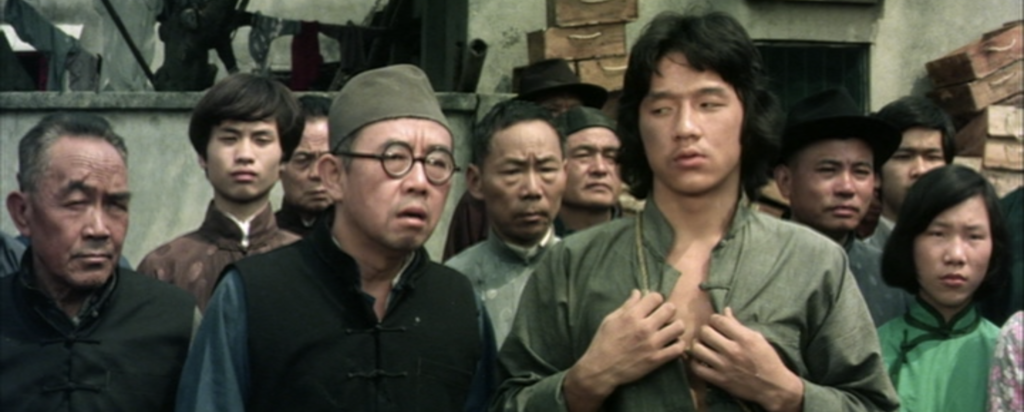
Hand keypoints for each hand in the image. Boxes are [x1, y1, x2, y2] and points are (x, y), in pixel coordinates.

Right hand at [564, 290, 686, 411]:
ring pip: (679, 327)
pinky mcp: (657, 359)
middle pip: (670, 309)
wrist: (601, 369)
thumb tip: (638, 292)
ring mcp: (653, 344)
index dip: (655, 299)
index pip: (656, 297)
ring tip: (670, 329)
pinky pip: (678, 348)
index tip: (653, 305)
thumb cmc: (603, 342)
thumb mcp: (610, 319)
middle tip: (664, 316)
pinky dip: (678, 344)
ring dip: (676, 326)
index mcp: (632, 316)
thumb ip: (626, 306)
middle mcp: (645, 328)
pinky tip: (672, 343)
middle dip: (668, 310)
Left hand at [689, 307, 803, 411]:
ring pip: (697, 349)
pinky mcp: (720, 380)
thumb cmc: (768, 360)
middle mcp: (733, 351)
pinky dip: (695, 363)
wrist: (774, 387)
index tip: (716, 323)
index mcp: (744, 338)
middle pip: (705, 332)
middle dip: (705, 330)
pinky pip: (697, 369)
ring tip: (702, 345)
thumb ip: (738, 325)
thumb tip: (725, 310)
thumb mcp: (757, 338)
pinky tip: (700, 360)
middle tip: (709, 334)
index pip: (719, 320)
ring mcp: (724, 366)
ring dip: (698, 345)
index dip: (715, 319)